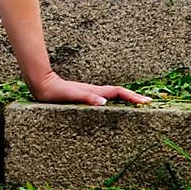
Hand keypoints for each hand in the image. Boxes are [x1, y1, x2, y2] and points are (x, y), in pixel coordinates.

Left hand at [31, 71, 151, 106]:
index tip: (146, 102)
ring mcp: (91, 93)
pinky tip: (115, 105)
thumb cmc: (55, 92)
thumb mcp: (71, 95)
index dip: (132, 97)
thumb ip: (87, 97)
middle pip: (119, 93)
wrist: (42, 84)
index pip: (118, 93)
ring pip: (113, 95)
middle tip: (148, 103)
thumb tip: (104, 102)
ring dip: (126, 98)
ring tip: (138, 104)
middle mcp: (95, 91)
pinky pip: (105, 97)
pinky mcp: (85, 95)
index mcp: (95, 91)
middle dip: (134, 97)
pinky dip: (115, 100)